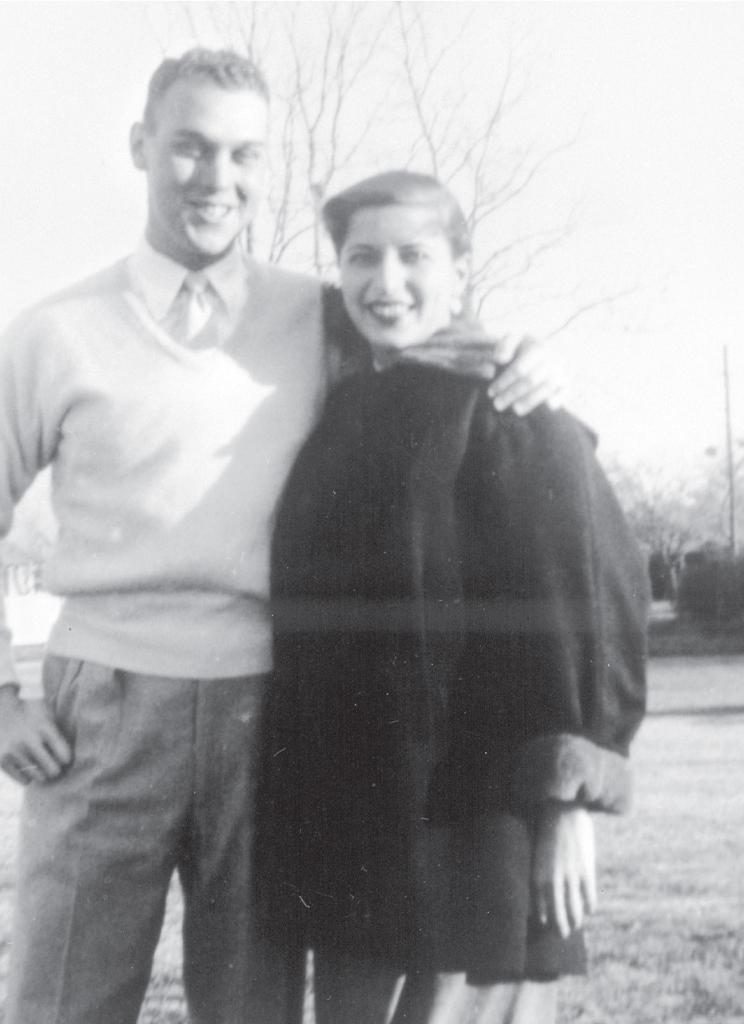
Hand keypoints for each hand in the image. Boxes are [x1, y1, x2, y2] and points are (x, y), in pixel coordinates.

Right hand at [0, 688, 71, 784]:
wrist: (2, 707)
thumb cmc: (31, 712)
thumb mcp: (47, 714)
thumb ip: (59, 733)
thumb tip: (73, 757)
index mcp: (43, 726)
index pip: (64, 755)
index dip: (66, 758)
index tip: (63, 756)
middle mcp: (28, 740)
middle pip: (53, 769)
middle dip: (56, 768)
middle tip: (53, 765)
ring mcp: (14, 751)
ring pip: (39, 777)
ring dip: (42, 773)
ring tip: (40, 765)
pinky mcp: (2, 759)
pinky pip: (23, 780)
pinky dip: (28, 777)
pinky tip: (28, 767)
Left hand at [488, 335, 565, 415]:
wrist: (545, 354)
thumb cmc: (523, 349)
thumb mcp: (513, 341)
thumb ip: (504, 346)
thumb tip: (500, 359)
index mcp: (538, 347)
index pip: (519, 368)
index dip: (504, 382)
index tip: (491, 392)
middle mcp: (552, 359)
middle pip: (531, 380)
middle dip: (512, 394)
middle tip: (497, 405)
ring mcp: (561, 371)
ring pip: (546, 388)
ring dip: (530, 401)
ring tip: (515, 410)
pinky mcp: (567, 384)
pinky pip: (564, 392)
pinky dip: (557, 400)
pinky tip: (546, 408)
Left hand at [532, 802, 595, 938]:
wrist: (562, 808)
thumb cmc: (545, 825)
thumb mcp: (537, 849)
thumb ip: (540, 867)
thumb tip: (542, 883)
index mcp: (538, 873)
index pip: (540, 904)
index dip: (543, 917)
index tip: (545, 925)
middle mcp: (553, 879)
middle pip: (557, 911)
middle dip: (560, 926)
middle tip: (562, 935)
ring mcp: (570, 876)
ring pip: (574, 907)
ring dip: (575, 919)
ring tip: (576, 926)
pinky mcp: (586, 869)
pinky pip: (588, 895)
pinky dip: (589, 905)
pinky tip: (589, 909)